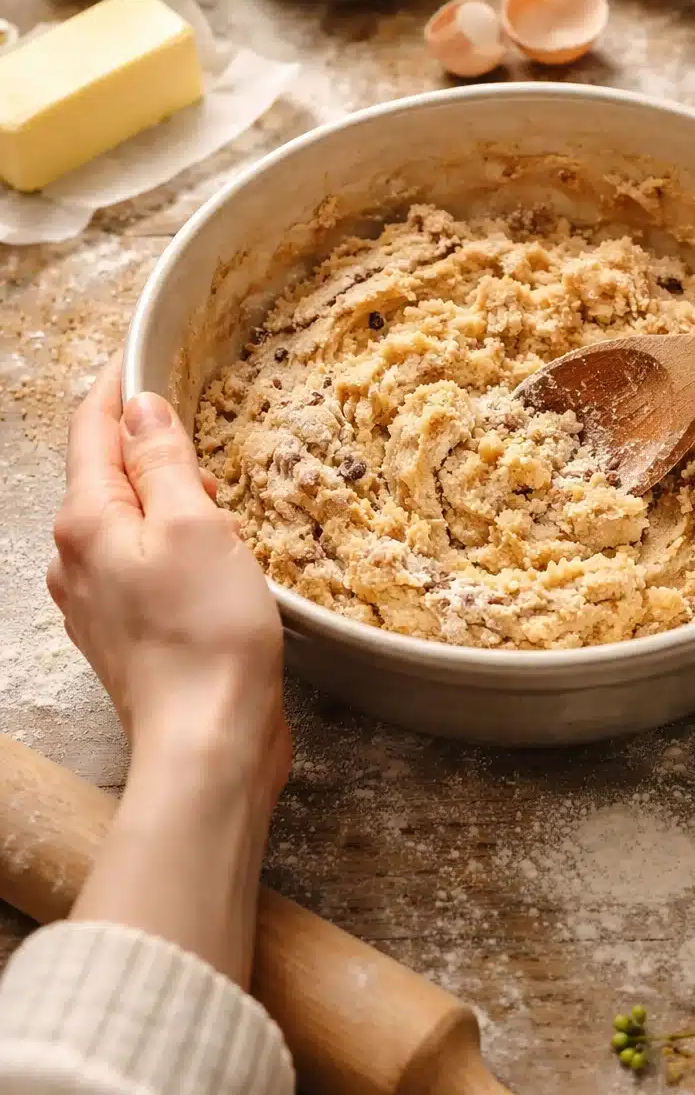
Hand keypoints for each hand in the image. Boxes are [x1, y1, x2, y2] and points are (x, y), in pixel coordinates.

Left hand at [48, 357, 289, 803]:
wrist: (208, 745)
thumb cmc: (207, 634)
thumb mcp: (196, 524)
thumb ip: (165, 460)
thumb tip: (141, 407)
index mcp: (86, 522)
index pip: (91, 429)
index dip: (119, 385)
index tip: (144, 350)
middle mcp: (76, 561)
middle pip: (105, 475)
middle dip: (152, 448)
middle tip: (205, 438)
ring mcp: (95, 603)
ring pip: (124, 523)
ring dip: (166, 500)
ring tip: (219, 506)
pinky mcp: (125, 636)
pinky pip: (140, 566)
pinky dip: (170, 545)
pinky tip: (212, 560)